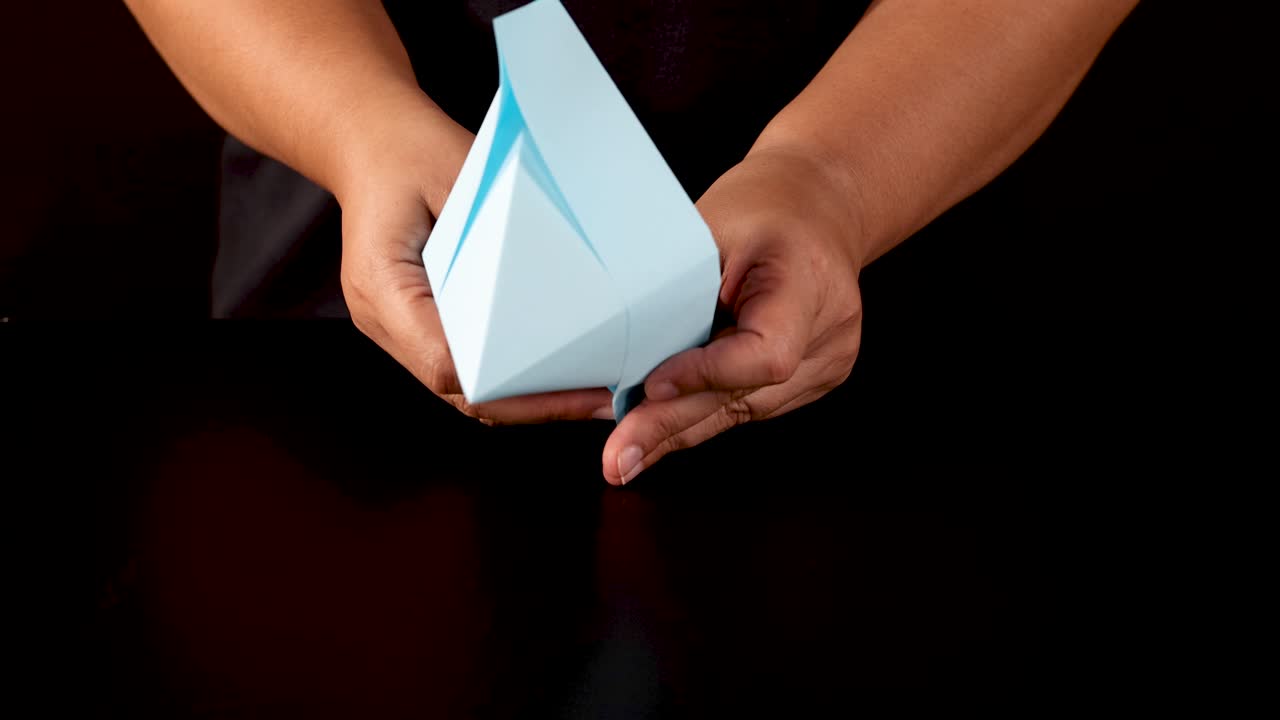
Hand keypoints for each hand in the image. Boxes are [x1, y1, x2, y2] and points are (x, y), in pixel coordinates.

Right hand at [338, 96, 613, 423]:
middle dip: (532, 405)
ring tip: (588, 397)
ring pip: (463, 392)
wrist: (369, 139)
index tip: (572, 386)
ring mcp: (396, 328)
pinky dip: (509, 378)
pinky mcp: (415, 324)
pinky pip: (464, 367)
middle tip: (600, 402)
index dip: (512, 387)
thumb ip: (495, 238)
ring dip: (524, 401)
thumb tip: (555, 291)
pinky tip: (555, 374)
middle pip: (460, 393)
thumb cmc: (409, 150)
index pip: (446, 364)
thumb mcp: (457, 178)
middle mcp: (383, 320)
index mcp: (381, 287)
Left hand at [602, 146, 865, 483]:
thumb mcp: (715, 223)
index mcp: (809, 284)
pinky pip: (739, 409)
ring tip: (617, 454)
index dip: (706, 374)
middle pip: (740, 398)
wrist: (819, 207)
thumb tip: (609, 344)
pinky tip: (646, 434)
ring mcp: (822, 367)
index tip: (652, 385)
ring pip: (734, 414)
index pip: (766, 353)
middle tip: (616, 458)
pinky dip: (691, 417)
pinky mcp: (805, 383)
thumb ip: (678, 286)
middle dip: (666, 427)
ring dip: (670, 432)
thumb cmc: (766, 206)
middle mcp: (827, 337)